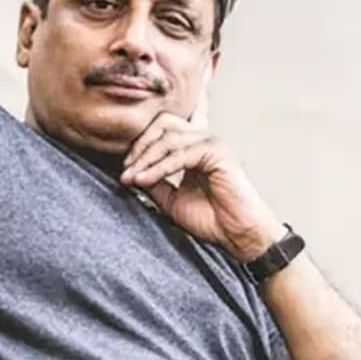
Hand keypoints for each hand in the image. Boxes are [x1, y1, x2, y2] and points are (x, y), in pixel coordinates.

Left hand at [120, 91, 285, 262]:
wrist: (236, 236)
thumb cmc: (210, 218)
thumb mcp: (169, 198)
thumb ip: (152, 181)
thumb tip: (128, 172)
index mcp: (192, 147)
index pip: (162, 126)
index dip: (140, 143)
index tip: (124, 167)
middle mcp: (202, 140)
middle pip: (163, 123)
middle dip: (140, 145)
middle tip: (126, 169)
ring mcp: (212, 144)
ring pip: (169, 138)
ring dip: (146, 158)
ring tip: (132, 178)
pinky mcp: (218, 153)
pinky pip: (180, 154)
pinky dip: (159, 167)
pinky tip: (144, 180)